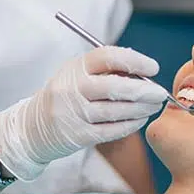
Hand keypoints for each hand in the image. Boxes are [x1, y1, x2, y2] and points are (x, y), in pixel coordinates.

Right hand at [0, 46, 166, 180]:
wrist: (32, 127)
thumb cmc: (66, 96)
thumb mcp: (78, 75)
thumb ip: (106, 71)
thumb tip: (145, 74)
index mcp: (74, 67)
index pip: (108, 57)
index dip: (135, 61)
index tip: (153, 68)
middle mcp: (71, 89)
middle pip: (115, 87)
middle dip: (144, 90)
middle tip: (161, 93)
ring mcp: (73, 113)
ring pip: (116, 111)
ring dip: (141, 109)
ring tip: (154, 106)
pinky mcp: (77, 135)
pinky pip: (111, 130)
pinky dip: (130, 125)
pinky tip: (140, 120)